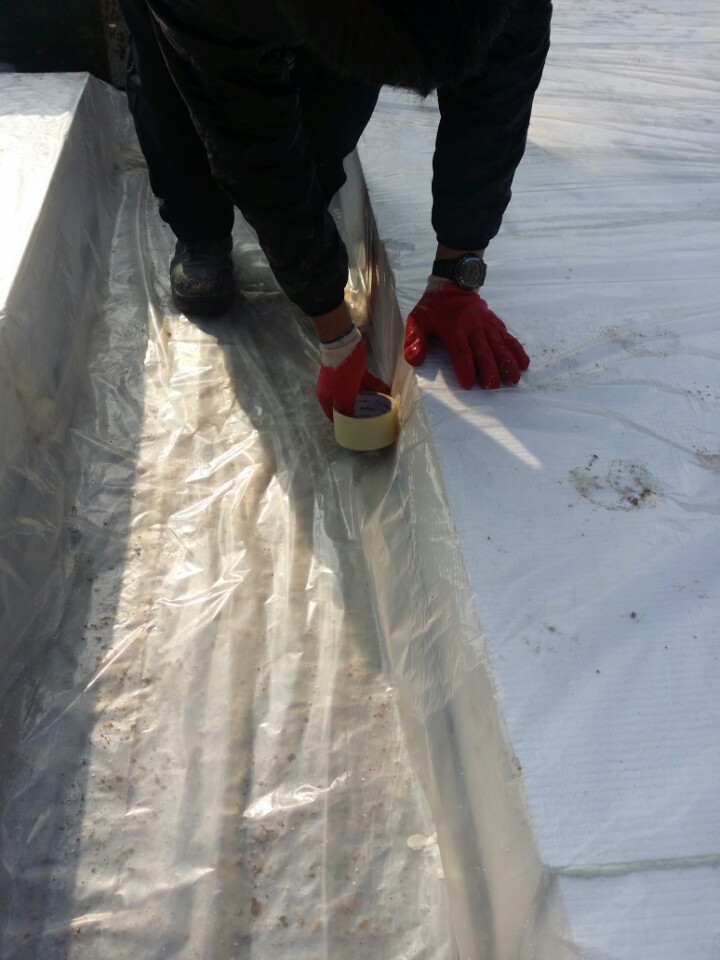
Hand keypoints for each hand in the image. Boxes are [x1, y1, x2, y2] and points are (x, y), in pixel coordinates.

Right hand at [316, 325, 389, 419]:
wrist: (343, 344)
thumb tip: (352, 420)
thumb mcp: (343, 395)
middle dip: (360, 412)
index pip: (334, 415)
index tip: (354, 431)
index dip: (343, 424)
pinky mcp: (356, 372)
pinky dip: (376, 387)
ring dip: (371, 400)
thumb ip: (348, 409)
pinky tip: (387, 393)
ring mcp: (346, 381)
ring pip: (360, 394)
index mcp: (327, 397)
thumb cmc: (340, 373)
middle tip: (372, 421)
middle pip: (348, 405)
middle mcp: (335, 390)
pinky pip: (367, 383)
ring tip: (383, 409)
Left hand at [404, 284, 529, 388]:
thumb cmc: (434, 308)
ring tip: (513, 379)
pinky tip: (524, 364)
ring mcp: (487, 325)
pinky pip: (508, 338)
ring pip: (500, 346)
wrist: (453, 284)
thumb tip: (415, 360)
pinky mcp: (496, 324)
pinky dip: (517, 351)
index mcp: (454, 329)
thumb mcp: (417, 320)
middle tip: (494, 387)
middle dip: (490, 370)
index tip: (469, 383)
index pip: (461, 351)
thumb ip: (415, 340)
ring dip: (507, 363)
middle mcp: (474, 327)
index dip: (465, 367)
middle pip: (484, 351)